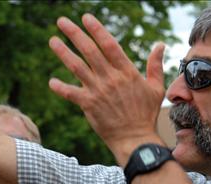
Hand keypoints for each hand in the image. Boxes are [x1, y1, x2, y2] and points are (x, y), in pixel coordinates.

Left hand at [49, 14, 166, 163]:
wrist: (135, 139)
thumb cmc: (146, 114)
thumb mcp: (155, 88)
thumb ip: (155, 65)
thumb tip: (159, 45)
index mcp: (126, 72)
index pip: (109, 45)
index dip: (97, 30)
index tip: (86, 18)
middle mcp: (110, 78)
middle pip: (89, 51)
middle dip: (74, 34)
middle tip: (61, 21)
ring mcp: (98, 91)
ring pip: (77, 67)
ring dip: (63, 53)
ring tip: (52, 40)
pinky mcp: (89, 105)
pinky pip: (71, 94)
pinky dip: (60, 88)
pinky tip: (51, 82)